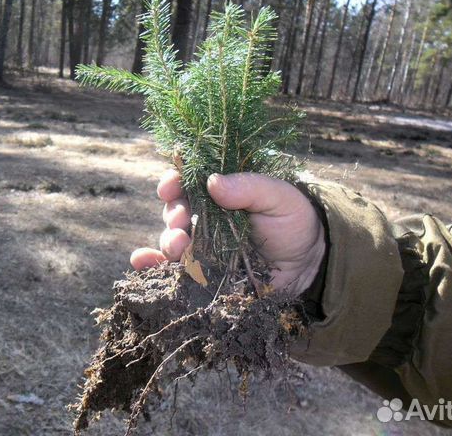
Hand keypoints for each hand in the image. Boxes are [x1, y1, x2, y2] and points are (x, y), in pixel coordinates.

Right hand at [131, 170, 325, 295]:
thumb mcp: (279, 196)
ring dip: (167, 239)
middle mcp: (205, 215)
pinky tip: (141, 261)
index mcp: (220, 191)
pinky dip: (150, 264)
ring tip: (179, 245)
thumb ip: (249, 186)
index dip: (174, 180)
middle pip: (175, 209)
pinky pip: (171, 267)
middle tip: (182, 220)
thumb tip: (213, 182)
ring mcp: (203, 244)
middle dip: (173, 213)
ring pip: (172, 238)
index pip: (187, 180)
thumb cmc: (294, 222)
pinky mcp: (203, 272)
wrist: (310, 264)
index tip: (171, 186)